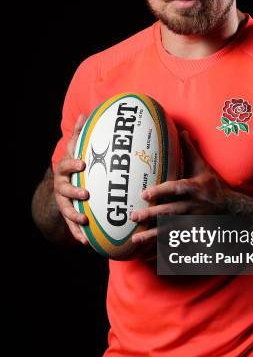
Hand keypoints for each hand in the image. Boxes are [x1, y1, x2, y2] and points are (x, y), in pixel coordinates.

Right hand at [54, 114, 88, 244]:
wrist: (61, 184)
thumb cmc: (75, 165)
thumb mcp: (75, 149)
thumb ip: (80, 135)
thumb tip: (85, 114)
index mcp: (65, 169)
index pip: (66, 165)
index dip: (73, 164)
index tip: (82, 163)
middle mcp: (62, 186)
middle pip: (65, 190)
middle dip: (74, 192)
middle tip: (85, 194)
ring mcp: (64, 202)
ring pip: (67, 210)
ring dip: (75, 216)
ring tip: (85, 221)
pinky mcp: (68, 216)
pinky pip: (72, 227)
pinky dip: (78, 234)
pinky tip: (87, 242)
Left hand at [130, 130, 228, 252]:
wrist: (232, 209)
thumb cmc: (213, 186)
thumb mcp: (203, 168)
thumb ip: (189, 151)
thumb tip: (181, 130)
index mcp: (194, 188)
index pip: (176, 189)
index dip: (161, 191)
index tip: (144, 194)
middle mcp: (194, 206)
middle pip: (170, 211)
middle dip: (151, 215)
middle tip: (133, 216)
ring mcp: (194, 221)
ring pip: (171, 229)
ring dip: (153, 235)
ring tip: (136, 240)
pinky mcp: (194, 233)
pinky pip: (177, 242)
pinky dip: (164, 250)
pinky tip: (149, 254)